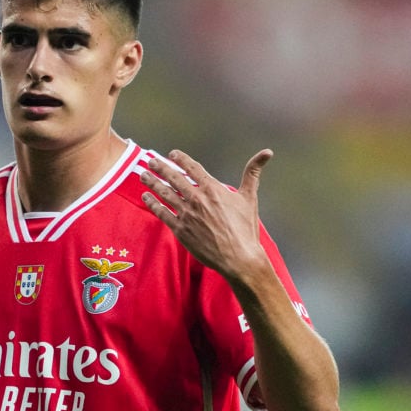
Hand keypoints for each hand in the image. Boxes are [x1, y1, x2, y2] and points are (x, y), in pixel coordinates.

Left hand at [140, 149, 272, 283]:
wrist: (239, 258)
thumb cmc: (246, 229)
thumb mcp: (250, 198)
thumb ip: (253, 173)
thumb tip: (267, 152)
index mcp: (213, 189)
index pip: (192, 168)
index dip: (181, 159)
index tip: (172, 153)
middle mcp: (197, 199)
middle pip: (174, 178)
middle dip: (160, 168)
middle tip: (150, 161)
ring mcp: (187, 214)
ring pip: (165, 193)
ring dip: (152, 183)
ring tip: (143, 175)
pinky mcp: (180, 230)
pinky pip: (162, 213)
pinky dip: (152, 203)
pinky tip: (146, 197)